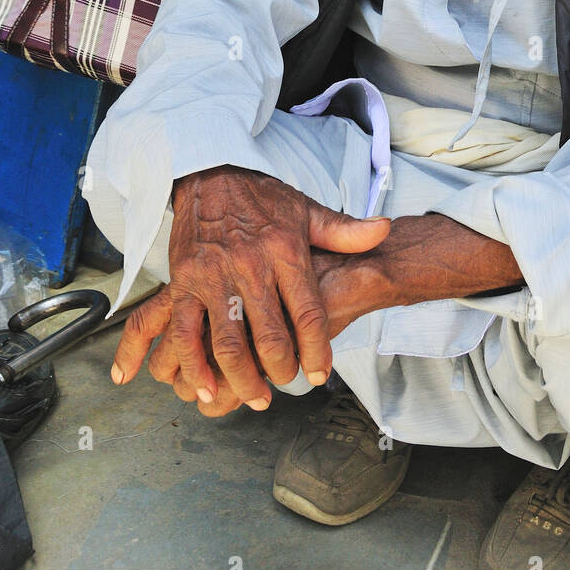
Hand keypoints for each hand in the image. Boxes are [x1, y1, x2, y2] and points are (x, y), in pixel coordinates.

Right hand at [111, 165, 389, 411]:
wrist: (210, 173)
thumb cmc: (261, 198)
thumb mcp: (306, 210)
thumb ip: (344, 230)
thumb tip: (384, 231)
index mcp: (285, 251)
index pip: (308, 312)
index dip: (317, 349)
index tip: (319, 374)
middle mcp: (250, 266)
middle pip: (270, 335)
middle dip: (281, 370)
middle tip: (286, 382)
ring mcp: (213, 276)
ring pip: (227, 342)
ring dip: (241, 378)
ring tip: (254, 396)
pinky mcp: (184, 282)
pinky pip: (184, 332)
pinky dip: (193, 366)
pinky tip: (205, 388)